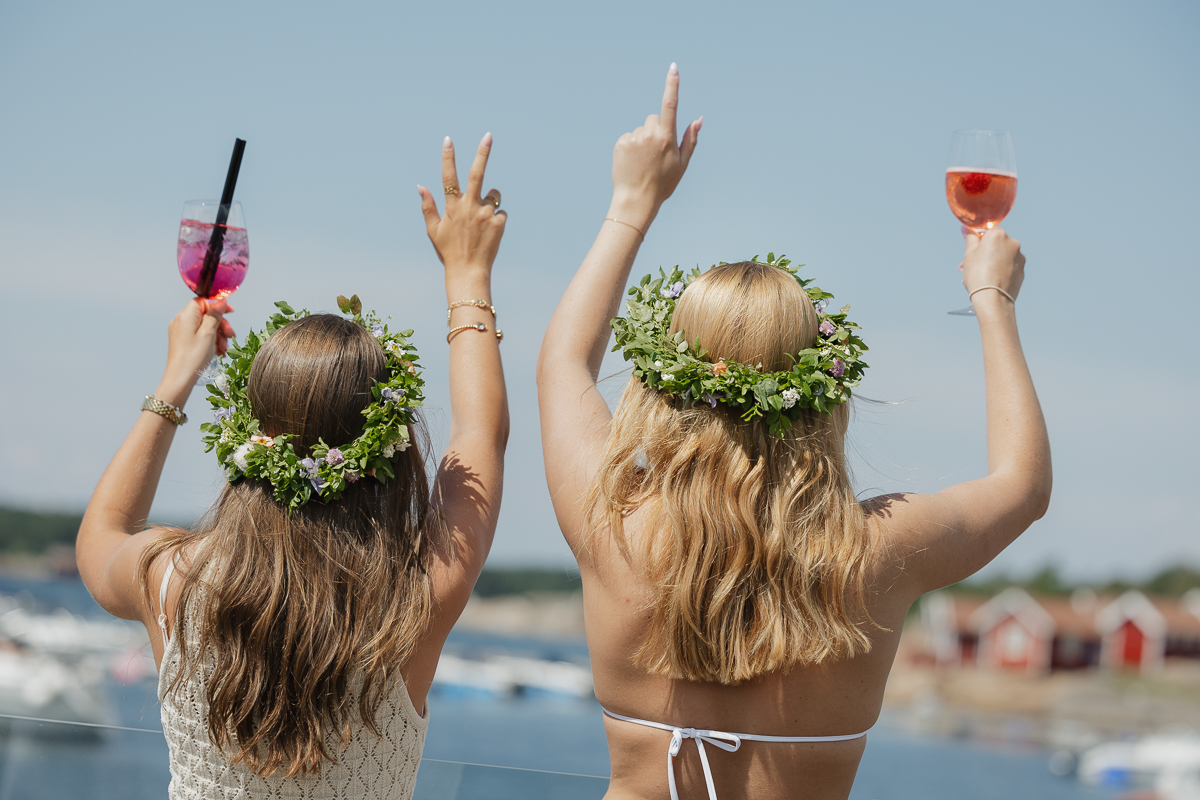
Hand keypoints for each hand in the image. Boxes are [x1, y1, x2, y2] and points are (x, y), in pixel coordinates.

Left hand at [159, 297, 233, 402]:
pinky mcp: (182, 341)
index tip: (231, 312)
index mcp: (186, 316)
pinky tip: (218, 352)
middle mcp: (181, 321)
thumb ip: (215, 315)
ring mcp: (181, 332)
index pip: (204, 301)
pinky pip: (200, 336)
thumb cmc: (194, 357)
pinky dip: (210, 341)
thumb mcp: (209, 333)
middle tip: (231, 336)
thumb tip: (220, 301)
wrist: (180, 378)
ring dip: (218, 336)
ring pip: (205, 326)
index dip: (218, 306)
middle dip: (221, 325)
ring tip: (224, 349)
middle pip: (206, 315)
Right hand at [419, 133, 506, 279]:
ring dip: (491, 199)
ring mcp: (485, 214)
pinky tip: (489, 233)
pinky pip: (501, 212)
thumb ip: (428, 207)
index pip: (448, 177)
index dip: (448, 157)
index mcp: (452, 207)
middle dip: (483, 153)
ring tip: (482, 218)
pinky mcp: (499, 223)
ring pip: (494, 195)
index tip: (448, 140)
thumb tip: (420, 186)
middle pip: (477, 174)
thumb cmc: (449, 252)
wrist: (469, 272)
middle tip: (488, 135)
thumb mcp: (434, 230)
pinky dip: (496, 218)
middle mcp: (469, 207)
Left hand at [609, 63, 701, 226]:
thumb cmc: (663, 184)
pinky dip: (631, 146)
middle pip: (654, 118)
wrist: (636, 200)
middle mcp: (649, 134)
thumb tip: (699, 119)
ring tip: (643, 162)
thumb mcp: (682, 164)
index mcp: (666, 138)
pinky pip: (629, 137)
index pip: (670, 105)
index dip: (672, 85)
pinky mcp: (621, 143)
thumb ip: (690, 139)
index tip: (673, 68)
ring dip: (643, 140)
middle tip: (656, 153)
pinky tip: (633, 162)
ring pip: (641, 129)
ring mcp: (633, 138)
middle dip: (657, 130)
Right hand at [963, 227, 1024, 301]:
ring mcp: (1020, 257)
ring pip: (1004, 255)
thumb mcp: (969, 254)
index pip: (988, 230)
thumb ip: (970, 239)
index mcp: (998, 235)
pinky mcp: (1022, 270)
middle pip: (997, 243)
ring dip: (994, 261)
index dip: (979, 240)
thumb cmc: (978, 274)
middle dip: (986, 252)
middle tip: (973, 265)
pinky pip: (1010, 266)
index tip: (972, 249)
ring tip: (982, 275)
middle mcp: (1012, 242)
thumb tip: (967, 229)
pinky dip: (1002, 270)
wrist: (993, 298)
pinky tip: (992, 280)